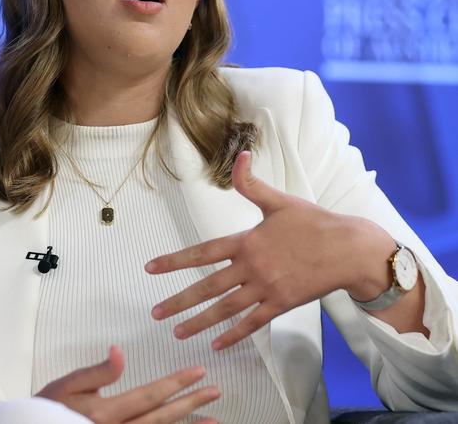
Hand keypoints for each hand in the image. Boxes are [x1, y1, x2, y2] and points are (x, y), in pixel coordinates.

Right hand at [35, 345, 219, 422]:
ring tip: (212, 420)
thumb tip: (120, 351)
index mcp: (107, 413)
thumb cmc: (48, 409)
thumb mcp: (69, 384)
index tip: (198, 373)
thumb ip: (98, 370)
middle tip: (214, 392)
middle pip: (162, 418)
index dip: (176, 383)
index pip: (151, 395)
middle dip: (191, 404)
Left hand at [145, 151, 394, 350]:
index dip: (175, 261)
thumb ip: (252, 184)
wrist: (349, 249)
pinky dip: (235, 334)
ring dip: (200, 322)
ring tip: (178, 333)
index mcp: (247, 241)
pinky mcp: (282, 304)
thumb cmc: (314, 223)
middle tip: (156, 313)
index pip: (203, 252)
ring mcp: (266, 288)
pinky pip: (253, 323)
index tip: (151, 269)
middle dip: (180, 301)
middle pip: (208, 287)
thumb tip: (241, 156)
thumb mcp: (279, 201)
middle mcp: (251, 267)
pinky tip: (218, 344)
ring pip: (226, 309)